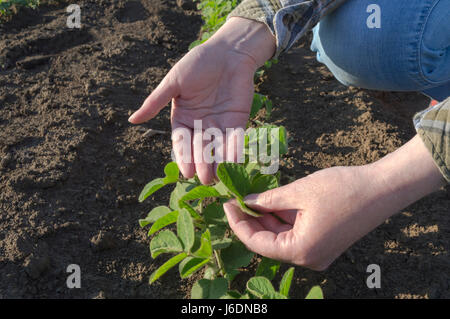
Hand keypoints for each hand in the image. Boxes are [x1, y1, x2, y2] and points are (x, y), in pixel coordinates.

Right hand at [129, 18, 275, 184]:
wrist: (228, 52)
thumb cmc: (198, 63)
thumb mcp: (174, 82)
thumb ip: (156, 102)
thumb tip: (131, 120)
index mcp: (183, 118)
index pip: (182, 142)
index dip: (184, 157)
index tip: (187, 173)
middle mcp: (201, 125)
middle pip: (200, 148)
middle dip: (202, 163)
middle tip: (204, 178)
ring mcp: (220, 125)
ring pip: (218, 147)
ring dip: (219, 162)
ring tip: (219, 176)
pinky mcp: (238, 121)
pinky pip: (236, 139)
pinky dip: (235, 150)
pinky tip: (235, 162)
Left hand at [224, 136, 444, 269]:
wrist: (383, 189)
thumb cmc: (343, 189)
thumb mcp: (299, 192)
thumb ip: (269, 200)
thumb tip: (246, 202)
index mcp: (301, 250)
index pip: (257, 243)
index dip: (238, 224)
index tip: (227, 204)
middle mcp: (308, 258)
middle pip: (268, 243)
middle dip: (251, 221)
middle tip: (235, 200)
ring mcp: (317, 253)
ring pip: (281, 238)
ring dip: (266, 220)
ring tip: (250, 198)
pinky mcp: (324, 244)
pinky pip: (295, 235)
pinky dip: (282, 220)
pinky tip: (271, 203)